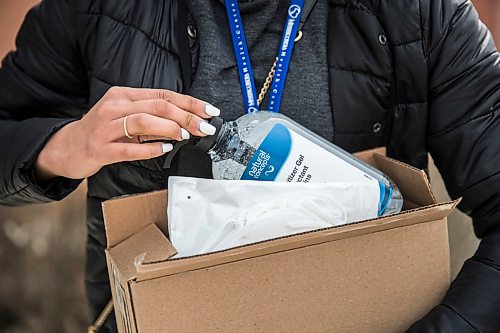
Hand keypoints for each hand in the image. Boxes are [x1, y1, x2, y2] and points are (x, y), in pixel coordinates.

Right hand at [34, 87, 219, 179]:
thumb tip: (187, 122)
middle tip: (204, 127)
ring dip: (169, 128)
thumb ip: (152, 116)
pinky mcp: (100, 148)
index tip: (209, 111)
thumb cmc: (102, 131)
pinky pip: (128, 148)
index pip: (164, 94)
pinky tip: (164, 148)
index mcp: (124, 95)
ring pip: (143, 122)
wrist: (67, 147)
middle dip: (186, 116)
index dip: (190, 103)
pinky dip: (149, 148)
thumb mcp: (125, 115)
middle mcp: (115, 106)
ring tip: (185, 135)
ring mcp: (105, 127)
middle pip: (157, 106)